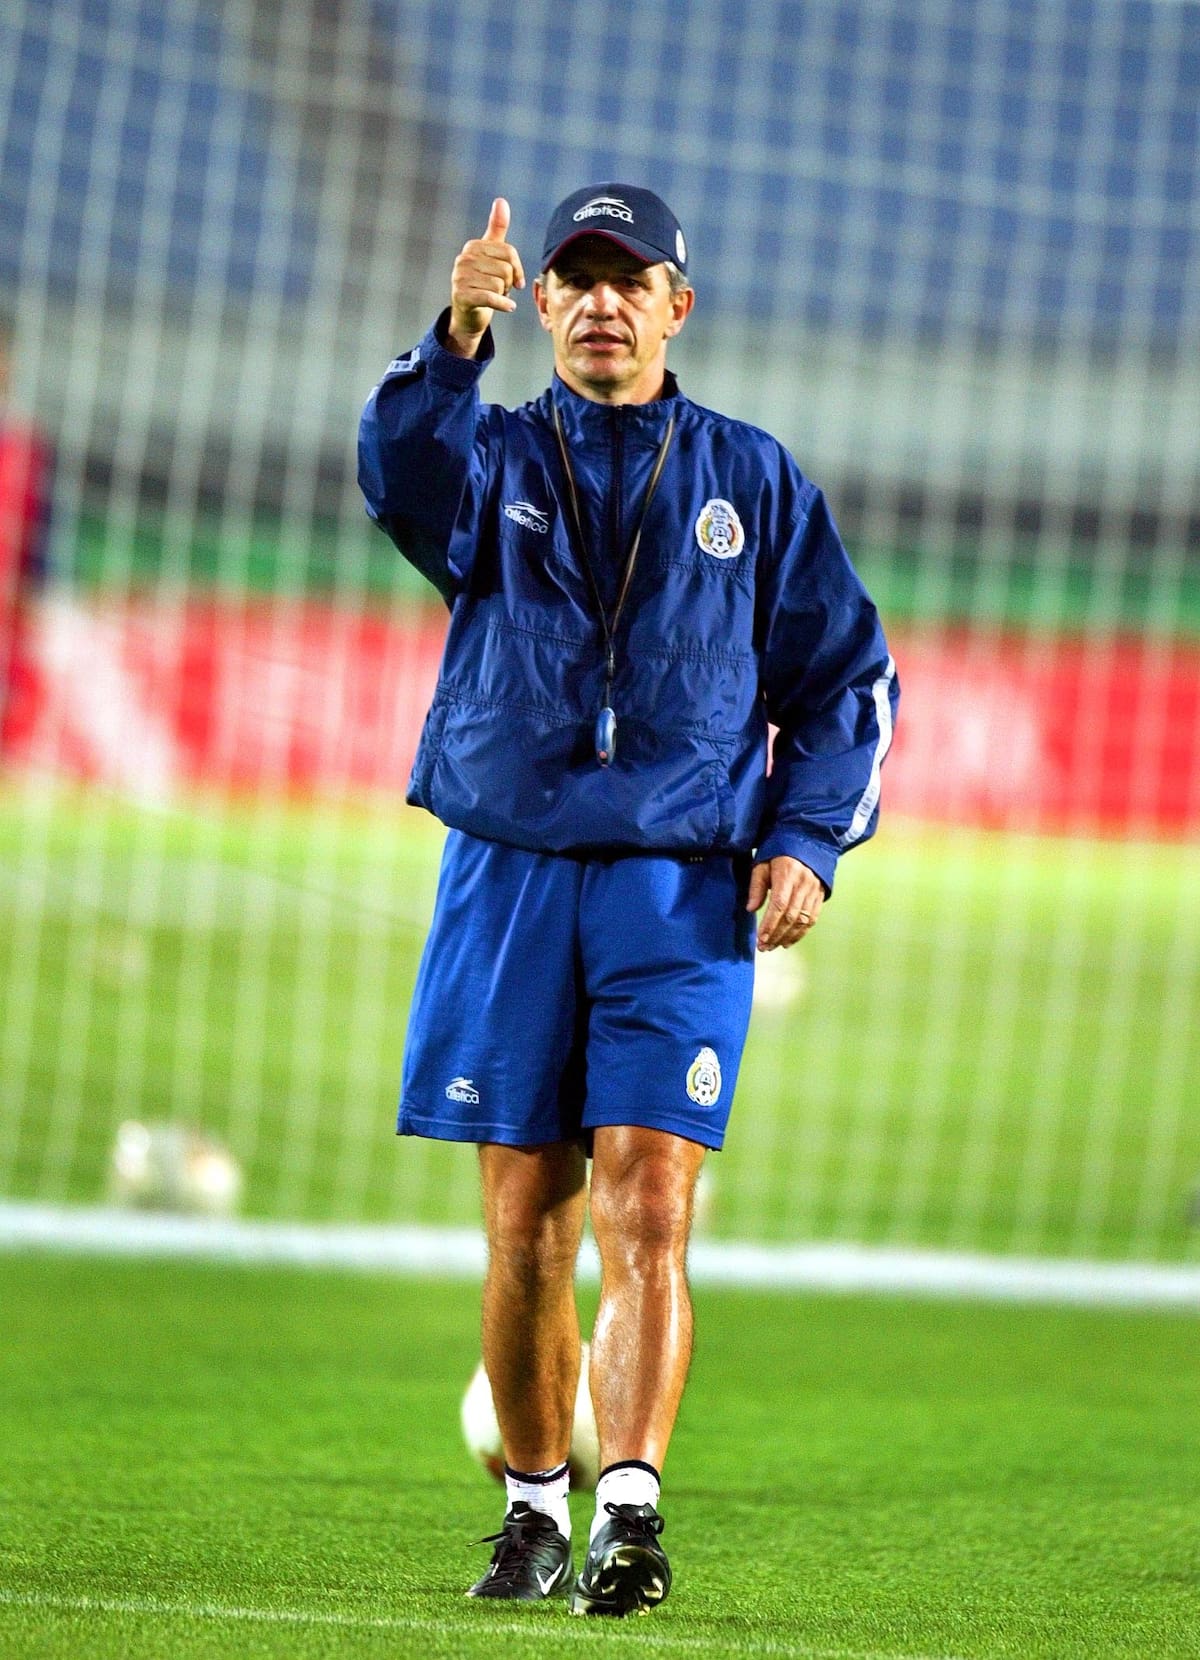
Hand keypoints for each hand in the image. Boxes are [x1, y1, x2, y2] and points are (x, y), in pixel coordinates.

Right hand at [447, 197, 525, 356]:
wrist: (468, 316)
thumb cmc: (483, 284)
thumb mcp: (490, 255)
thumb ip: (497, 229)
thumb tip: (501, 200)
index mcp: (473, 247)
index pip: (509, 252)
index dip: (518, 269)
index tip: (517, 281)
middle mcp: (464, 259)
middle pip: (505, 270)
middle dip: (508, 284)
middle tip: (500, 291)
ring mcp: (460, 277)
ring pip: (500, 285)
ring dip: (503, 296)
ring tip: (494, 298)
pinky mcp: (461, 296)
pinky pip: (491, 297)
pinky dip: (504, 305)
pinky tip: (509, 308)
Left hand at [746, 855, 824, 950]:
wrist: (807, 840)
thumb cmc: (778, 851)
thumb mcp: (762, 863)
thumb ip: (756, 886)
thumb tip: (751, 909)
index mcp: (788, 873)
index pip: (779, 904)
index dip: (770, 924)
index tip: (760, 939)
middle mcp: (804, 883)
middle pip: (791, 916)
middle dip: (776, 935)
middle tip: (764, 947)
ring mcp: (814, 890)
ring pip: (803, 920)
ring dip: (788, 937)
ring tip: (774, 946)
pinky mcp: (820, 895)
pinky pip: (812, 918)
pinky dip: (801, 933)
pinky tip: (788, 941)